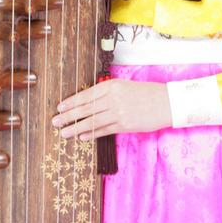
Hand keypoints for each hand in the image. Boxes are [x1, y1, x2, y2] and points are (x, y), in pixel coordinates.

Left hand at [52, 79, 171, 140]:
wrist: (167, 102)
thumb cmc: (146, 93)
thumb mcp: (124, 87)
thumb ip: (107, 93)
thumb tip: (89, 103)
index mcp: (111, 85)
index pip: (85, 95)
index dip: (71, 102)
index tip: (60, 107)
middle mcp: (112, 98)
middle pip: (85, 109)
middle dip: (68, 116)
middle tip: (55, 122)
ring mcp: (118, 112)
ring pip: (91, 121)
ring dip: (76, 128)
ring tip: (64, 133)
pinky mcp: (124, 125)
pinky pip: (104, 130)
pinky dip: (92, 134)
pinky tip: (82, 137)